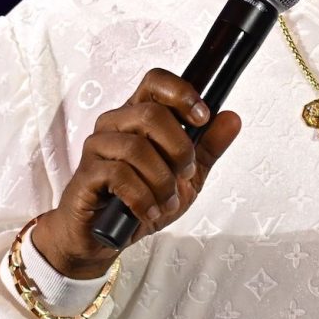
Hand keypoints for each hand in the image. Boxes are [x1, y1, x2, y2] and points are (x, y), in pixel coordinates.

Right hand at [32, 68, 241, 278]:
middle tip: (186, 174)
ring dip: (162, 180)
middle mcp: (115, 123)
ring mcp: (97, 146)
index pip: (156, 82)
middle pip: (151, 114)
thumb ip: (207, 147)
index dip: (182, 93)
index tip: (203, 117)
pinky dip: (142, 198)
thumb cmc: (142, 199)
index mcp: (138, 115)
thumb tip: (232, 118)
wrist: (106, 236)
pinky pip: (119, 175)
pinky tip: (148, 211)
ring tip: (167, 202)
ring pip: (136, 148)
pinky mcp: (86, 173)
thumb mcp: (187, 176)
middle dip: (179, 149)